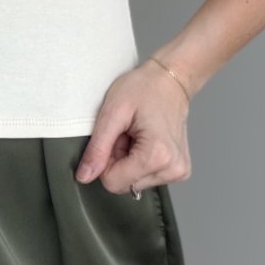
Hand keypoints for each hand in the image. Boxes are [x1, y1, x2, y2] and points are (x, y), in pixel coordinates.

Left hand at [75, 58, 191, 193]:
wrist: (169, 79)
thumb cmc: (144, 88)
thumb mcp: (112, 112)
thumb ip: (97, 148)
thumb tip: (85, 177)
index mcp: (158, 156)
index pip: (114, 182)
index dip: (106, 160)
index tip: (116, 136)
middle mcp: (173, 169)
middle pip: (125, 184)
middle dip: (119, 160)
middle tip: (126, 133)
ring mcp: (178, 171)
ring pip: (135, 182)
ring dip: (129, 159)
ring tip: (136, 133)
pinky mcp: (179, 170)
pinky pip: (147, 177)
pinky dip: (141, 160)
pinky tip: (146, 139)